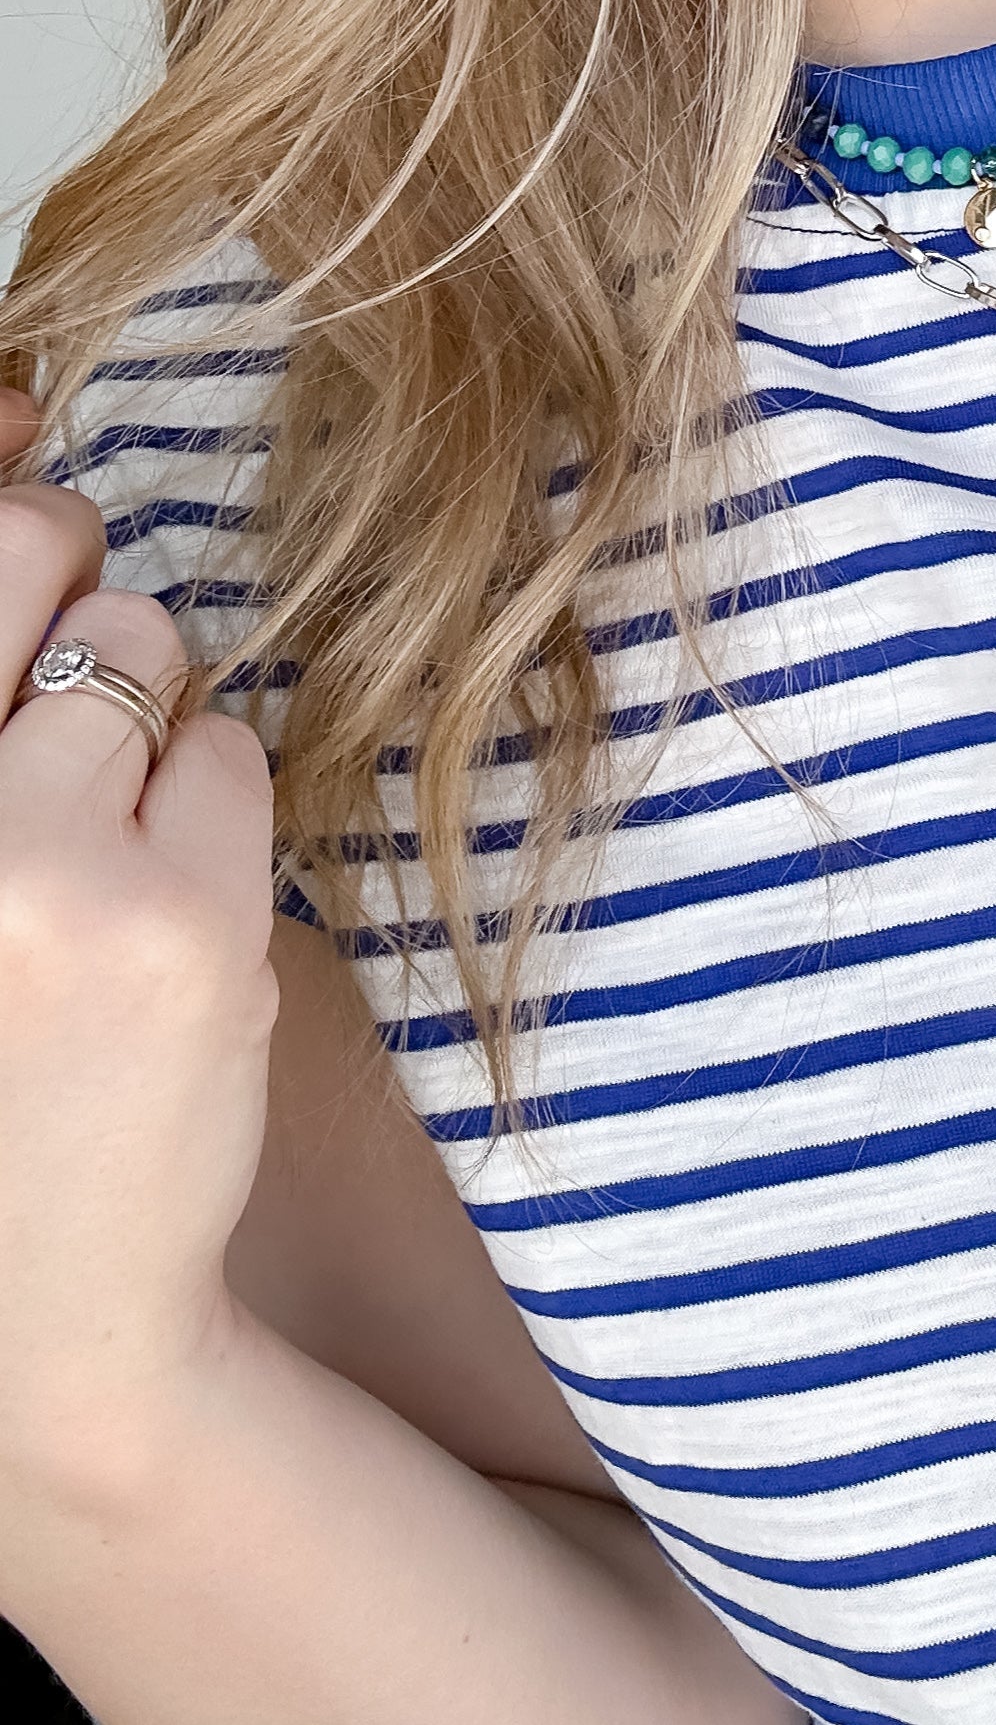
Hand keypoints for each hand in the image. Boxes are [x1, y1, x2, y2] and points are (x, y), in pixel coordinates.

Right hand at [0, 386, 277, 1503]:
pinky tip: (164, 906)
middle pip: (32, 545)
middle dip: (65, 567)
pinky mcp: (185, 917)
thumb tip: (23, 422)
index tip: (19, 463)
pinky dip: (214, 806)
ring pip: (150, 648)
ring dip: (146, 717)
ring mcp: (45, 866)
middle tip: (64, 669)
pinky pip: (233, 755)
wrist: (35, 1314)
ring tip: (102, 842)